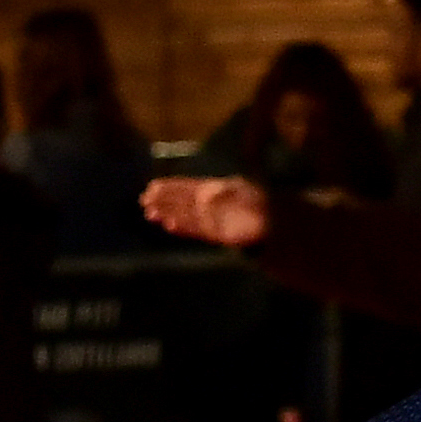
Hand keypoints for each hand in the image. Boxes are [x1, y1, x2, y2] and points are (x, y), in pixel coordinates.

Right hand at [140, 174, 269, 247]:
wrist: (276, 223)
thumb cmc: (261, 202)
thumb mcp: (242, 190)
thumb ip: (224, 191)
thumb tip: (205, 194)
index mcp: (215, 189)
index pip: (187, 187)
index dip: (170, 187)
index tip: (153, 186)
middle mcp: (211, 204)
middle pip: (182, 201)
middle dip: (164, 200)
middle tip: (144, 200)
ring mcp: (212, 220)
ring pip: (185, 215)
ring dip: (168, 213)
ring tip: (150, 213)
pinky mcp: (217, 235)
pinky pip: (196, 230)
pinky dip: (183, 227)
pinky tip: (169, 224)